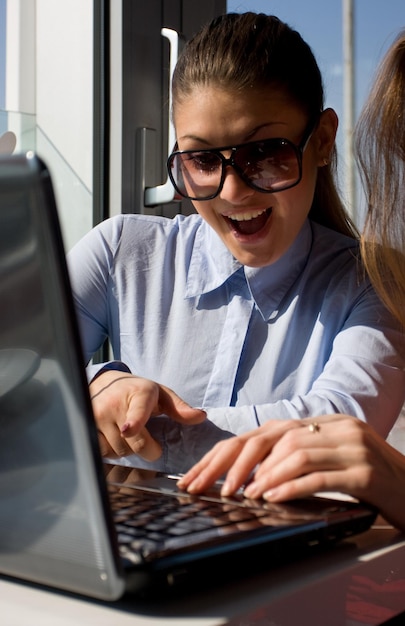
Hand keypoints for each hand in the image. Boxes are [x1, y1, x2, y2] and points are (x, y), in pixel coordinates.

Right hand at [89, 371, 205, 459]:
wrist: (105, 381)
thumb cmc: (138, 390)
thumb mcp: (161, 395)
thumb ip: (180, 408)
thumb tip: (201, 417)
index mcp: (139, 395)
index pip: (136, 412)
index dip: (133, 422)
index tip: (128, 429)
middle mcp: (115, 405)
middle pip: (133, 445)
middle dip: (146, 448)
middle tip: (149, 440)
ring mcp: (98, 416)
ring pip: (118, 451)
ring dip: (127, 449)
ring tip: (128, 432)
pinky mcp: (87, 425)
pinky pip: (103, 451)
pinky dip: (111, 449)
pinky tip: (113, 435)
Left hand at [178, 415, 404, 531]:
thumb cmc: (370, 480)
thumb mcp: (330, 461)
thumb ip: (296, 458)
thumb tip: (251, 475)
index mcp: (323, 422)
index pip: (264, 433)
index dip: (228, 453)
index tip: (200, 476)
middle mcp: (335, 427)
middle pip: (272, 438)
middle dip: (234, 463)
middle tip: (212, 488)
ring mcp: (352, 446)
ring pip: (295, 453)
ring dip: (262, 476)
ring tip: (243, 495)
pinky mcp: (366, 472)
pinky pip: (320, 476)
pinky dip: (290, 487)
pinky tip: (272, 498)